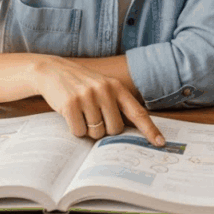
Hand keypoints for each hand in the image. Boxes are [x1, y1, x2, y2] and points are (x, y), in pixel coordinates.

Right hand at [31, 55, 163, 145]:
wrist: (53, 71)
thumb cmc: (82, 84)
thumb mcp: (103, 87)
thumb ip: (117, 105)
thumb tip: (132, 131)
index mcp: (117, 87)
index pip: (138, 112)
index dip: (150, 129)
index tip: (161, 143)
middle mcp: (104, 90)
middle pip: (115, 129)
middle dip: (105, 130)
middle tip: (94, 116)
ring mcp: (87, 96)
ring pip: (96, 132)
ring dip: (88, 129)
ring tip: (81, 113)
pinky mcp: (70, 104)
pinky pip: (79, 131)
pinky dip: (75, 129)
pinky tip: (71, 115)